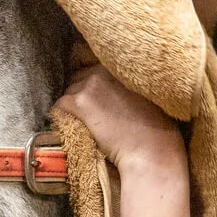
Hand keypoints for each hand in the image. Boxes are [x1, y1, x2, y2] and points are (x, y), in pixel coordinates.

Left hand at [54, 43, 185, 173]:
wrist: (151, 150)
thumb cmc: (157, 128)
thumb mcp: (147, 94)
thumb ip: (128, 85)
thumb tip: (114, 89)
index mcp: (119, 67)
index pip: (93, 65)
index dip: (94, 82)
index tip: (98, 96)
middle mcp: (103, 70)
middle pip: (78, 77)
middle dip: (83, 93)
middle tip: (94, 113)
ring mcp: (90, 85)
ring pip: (69, 92)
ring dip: (74, 105)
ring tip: (88, 122)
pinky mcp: (79, 103)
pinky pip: (59, 106)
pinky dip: (63, 116)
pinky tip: (76, 127)